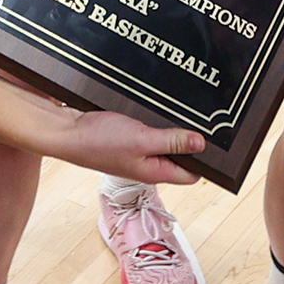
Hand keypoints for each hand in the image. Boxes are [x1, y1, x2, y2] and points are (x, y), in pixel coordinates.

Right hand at [57, 108, 205, 186]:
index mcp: (154, 171)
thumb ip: (172, 140)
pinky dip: (156, 122)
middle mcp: (148, 164)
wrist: (66, 131)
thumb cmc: (98, 141)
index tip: (217, 142)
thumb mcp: (142, 139)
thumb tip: (201, 144)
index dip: (205, 161)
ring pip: (165, 142)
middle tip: (202, 120)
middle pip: (180, 156)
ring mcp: (137, 151)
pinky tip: (158, 109)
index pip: (191, 174)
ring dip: (173, 129)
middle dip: (191, 141)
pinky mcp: (127, 138)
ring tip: (182, 112)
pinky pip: (150, 132)